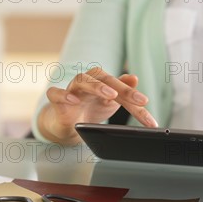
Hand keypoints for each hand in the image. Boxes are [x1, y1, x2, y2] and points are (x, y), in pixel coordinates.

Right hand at [40, 67, 157, 143]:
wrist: (69, 124)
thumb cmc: (92, 108)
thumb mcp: (112, 102)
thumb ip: (124, 92)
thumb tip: (134, 77)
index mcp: (103, 82)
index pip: (121, 88)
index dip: (135, 97)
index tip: (147, 104)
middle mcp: (88, 82)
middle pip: (105, 79)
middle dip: (123, 90)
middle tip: (139, 100)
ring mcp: (71, 90)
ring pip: (81, 80)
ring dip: (97, 87)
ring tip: (111, 95)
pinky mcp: (57, 100)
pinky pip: (55, 93)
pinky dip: (64, 95)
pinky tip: (74, 100)